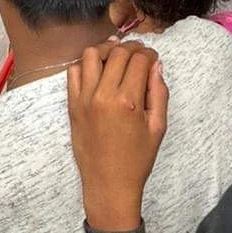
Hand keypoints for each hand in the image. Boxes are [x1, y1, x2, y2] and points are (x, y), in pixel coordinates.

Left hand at [67, 42, 167, 232]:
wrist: (109, 185)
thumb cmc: (137, 160)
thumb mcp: (158, 128)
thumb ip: (159, 93)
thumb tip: (156, 65)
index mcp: (129, 101)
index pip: (139, 60)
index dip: (149, 54)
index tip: (153, 56)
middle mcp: (104, 95)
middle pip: (117, 53)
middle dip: (132, 48)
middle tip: (139, 53)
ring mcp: (84, 99)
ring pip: (91, 55)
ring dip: (106, 49)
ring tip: (117, 54)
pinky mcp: (72, 105)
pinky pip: (72, 72)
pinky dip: (85, 64)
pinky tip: (98, 69)